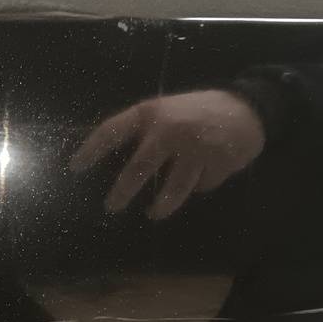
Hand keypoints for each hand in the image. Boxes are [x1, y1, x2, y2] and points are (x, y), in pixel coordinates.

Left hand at [70, 90, 264, 218]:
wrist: (247, 108)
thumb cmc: (199, 111)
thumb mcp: (167, 110)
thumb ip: (146, 131)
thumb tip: (119, 163)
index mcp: (152, 112)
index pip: (113, 130)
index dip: (92, 149)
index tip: (75, 167)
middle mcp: (170, 129)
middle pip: (140, 167)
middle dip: (123, 191)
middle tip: (111, 207)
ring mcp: (195, 148)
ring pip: (172, 188)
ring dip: (162, 205)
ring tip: (153, 213)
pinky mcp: (216, 164)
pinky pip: (200, 186)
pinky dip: (199, 186)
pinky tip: (205, 175)